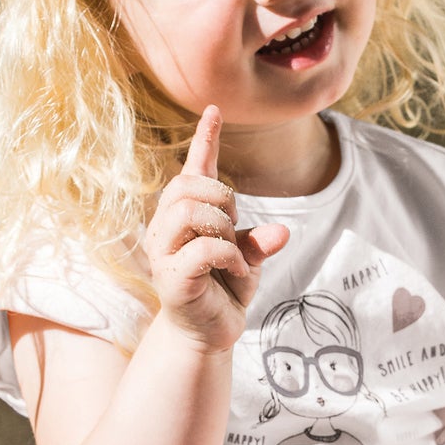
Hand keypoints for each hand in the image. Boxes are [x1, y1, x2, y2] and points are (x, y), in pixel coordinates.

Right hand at [143, 107, 287, 351]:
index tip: (215, 110)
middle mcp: (165, 228)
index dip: (205, 138)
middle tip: (235, 227)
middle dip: (222, 198)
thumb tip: (281, 232)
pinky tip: (236, 272)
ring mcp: (163, 252)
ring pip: (188, 210)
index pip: (193, 169)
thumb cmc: (224, 290)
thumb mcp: (248, 259)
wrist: (210, 334)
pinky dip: (228, 256)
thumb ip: (259, 241)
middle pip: (186, 184)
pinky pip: (203, 248)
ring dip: (222, 225)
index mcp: (183, 216)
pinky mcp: (170, 277)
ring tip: (233, 250)